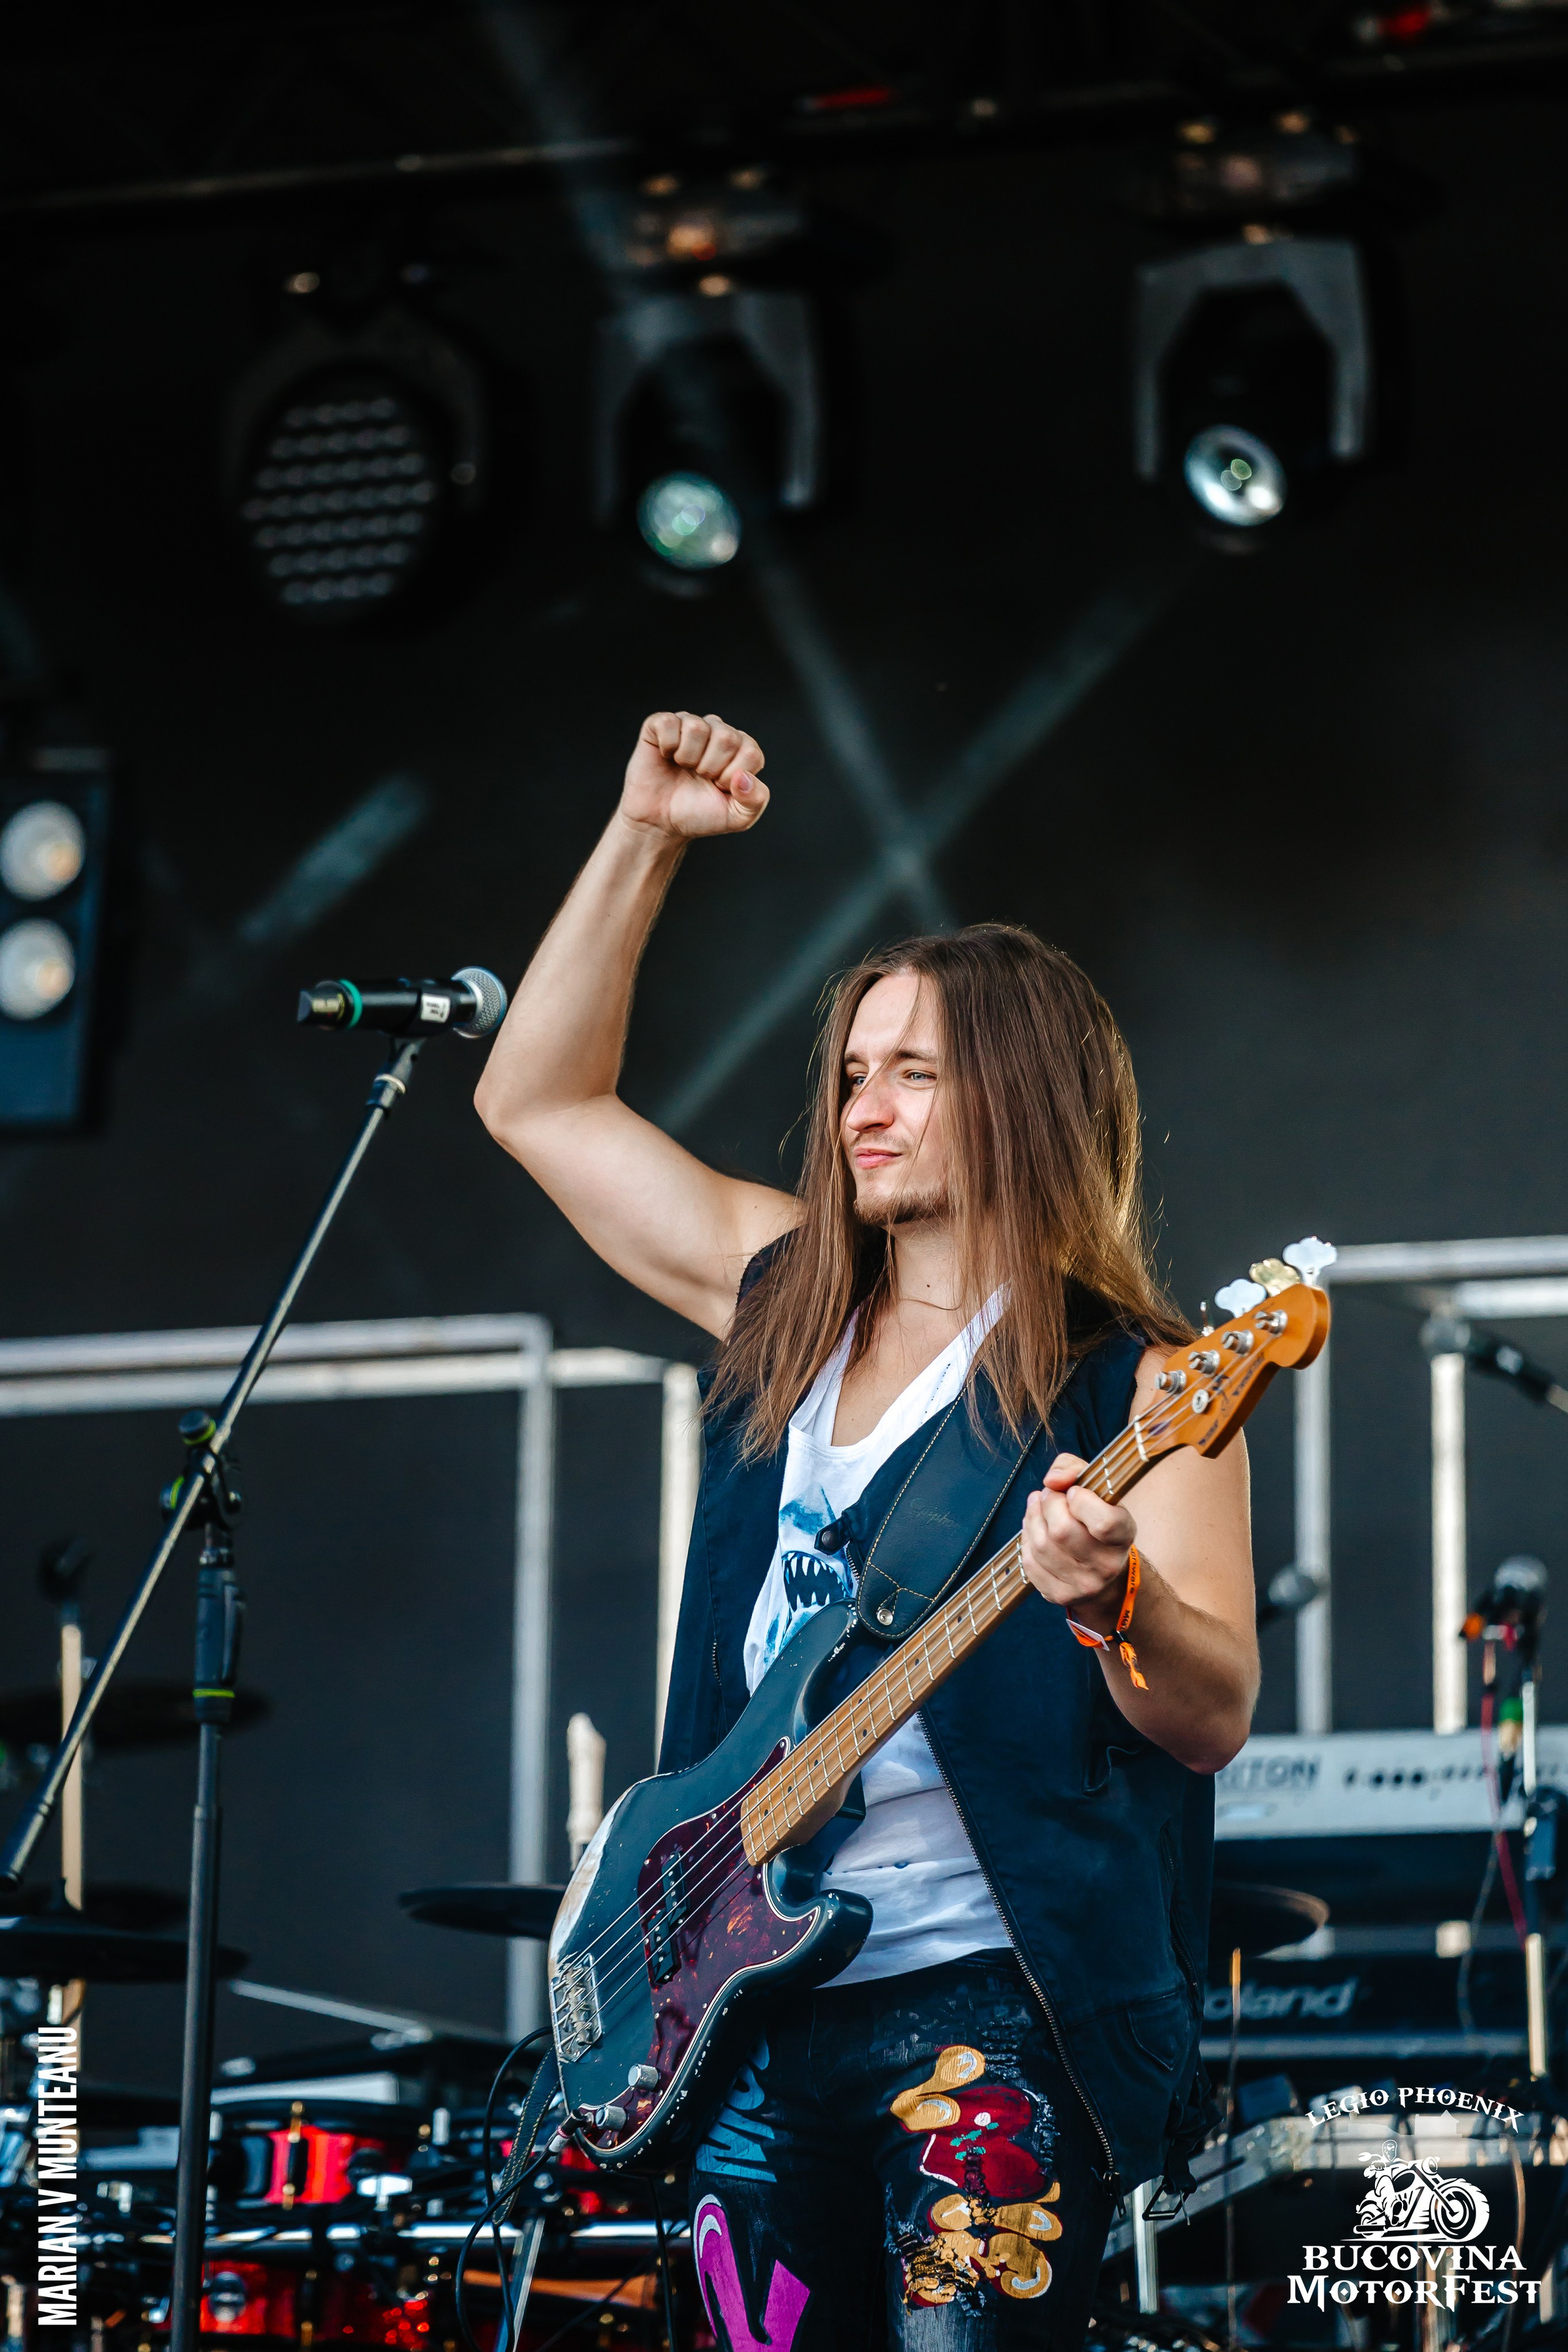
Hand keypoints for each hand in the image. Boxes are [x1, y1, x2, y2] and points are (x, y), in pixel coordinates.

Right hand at [620, 710, 767, 843]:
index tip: (719, 787)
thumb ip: (754, 801)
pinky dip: (667, 745)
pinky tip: (667, 756)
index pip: (750, 753)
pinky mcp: (663, 724)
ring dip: (688, 757)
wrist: (662, 822)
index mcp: (742, 749)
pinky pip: (668, 722)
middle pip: (726, 738)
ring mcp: (691, 724)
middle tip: (700, 778)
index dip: (732, 777)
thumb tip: (744, 777)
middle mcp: (719, 731)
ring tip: (683, 767)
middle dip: (710, 768)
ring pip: (697, 727)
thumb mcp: (736, 817)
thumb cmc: (699, 814)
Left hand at [1019, 1454, 1137, 1635]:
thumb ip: (1074, 1468)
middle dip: (1048, 1503)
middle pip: (1061, 1531)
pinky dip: (1027, 1540)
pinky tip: (1035, 1530)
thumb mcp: (1097, 1488)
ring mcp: (1082, 1585)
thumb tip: (1052, 1480)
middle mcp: (1107, 1566)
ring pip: (1041, 1545)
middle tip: (1049, 1494)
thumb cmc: (1095, 1519)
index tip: (1074, 1492)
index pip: (1102, 1522)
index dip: (1080, 1499)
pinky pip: (1029, 1562)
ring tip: (1037, 1506)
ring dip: (1032, 1518)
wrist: (1102, 1572)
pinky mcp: (1059, 1595)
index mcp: (1123, 1536)